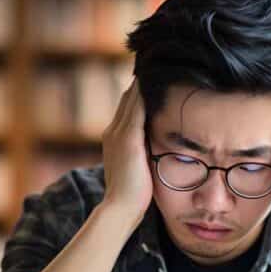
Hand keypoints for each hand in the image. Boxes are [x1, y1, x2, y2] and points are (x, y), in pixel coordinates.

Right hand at [101, 78, 153, 226]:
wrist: (120, 208)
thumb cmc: (132, 196)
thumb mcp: (136, 169)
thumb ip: (143, 155)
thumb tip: (155, 150)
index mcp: (113, 139)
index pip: (127, 108)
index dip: (138, 93)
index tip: (152, 79)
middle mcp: (112, 132)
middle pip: (128, 99)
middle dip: (141, 82)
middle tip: (156, 63)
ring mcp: (118, 134)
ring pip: (132, 99)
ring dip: (144, 83)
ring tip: (157, 65)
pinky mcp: (128, 139)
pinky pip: (138, 109)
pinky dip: (146, 94)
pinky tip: (156, 81)